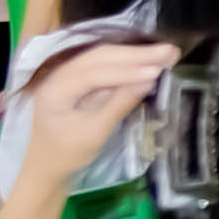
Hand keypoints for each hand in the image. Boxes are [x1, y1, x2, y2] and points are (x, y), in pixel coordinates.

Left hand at [13, 40, 172, 192]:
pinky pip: (107, 66)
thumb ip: (119, 104)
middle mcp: (60, 74)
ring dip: (136, 55)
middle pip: (101, 56)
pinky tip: (150, 62)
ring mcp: (70, 74)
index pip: (94, 73)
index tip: (157, 70)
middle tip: (170, 51)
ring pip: (106, 57)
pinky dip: (129, 64)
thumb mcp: (95, 134)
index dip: (126, 70)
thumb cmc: (67, 154)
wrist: (49, 166)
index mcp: (54, 89)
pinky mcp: (82, 79)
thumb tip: (149, 81)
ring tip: (167, 53)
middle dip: (136, 54)